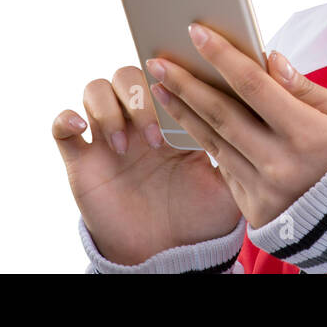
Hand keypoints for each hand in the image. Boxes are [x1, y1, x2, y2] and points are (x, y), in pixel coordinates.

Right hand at [52, 64, 243, 265]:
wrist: (171, 257)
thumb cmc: (203, 216)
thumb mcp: (233, 176)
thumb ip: (243, 140)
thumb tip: (265, 102)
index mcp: (176, 117)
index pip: (168, 74)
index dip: (174, 70)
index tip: (183, 75)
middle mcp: (140, 120)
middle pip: (129, 73)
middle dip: (139, 94)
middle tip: (157, 136)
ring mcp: (109, 137)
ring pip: (96, 88)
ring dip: (109, 108)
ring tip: (127, 145)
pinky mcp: (82, 160)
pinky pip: (61, 126)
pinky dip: (67, 119)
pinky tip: (84, 130)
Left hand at [144, 22, 326, 229]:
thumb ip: (306, 89)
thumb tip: (271, 60)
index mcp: (308, 135)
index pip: (255, 86)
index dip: (223, 56)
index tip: (196, 32)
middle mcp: (281, 165)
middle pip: (222, 115)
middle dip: (185, 84)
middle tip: (156, 61)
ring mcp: (265, 191)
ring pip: (214, 143)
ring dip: (183, 113)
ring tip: (161, 88)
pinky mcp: (256, 210)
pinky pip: (224, 169)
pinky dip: (205, 142)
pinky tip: (188, 121)